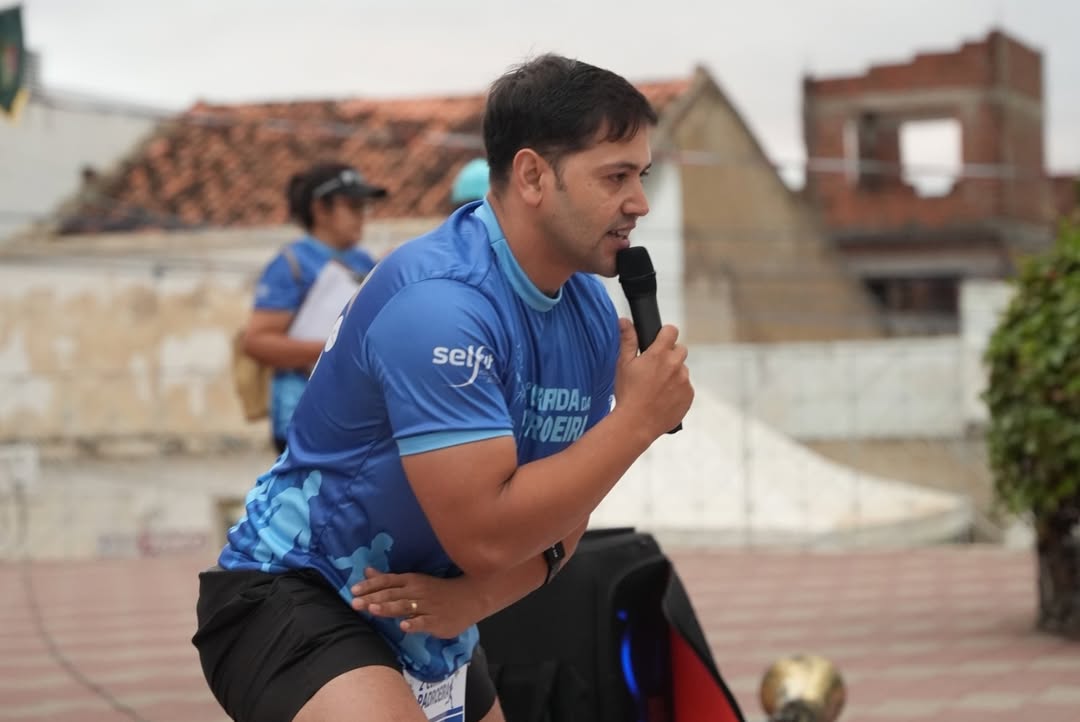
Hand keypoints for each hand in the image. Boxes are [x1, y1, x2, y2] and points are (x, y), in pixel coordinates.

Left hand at [350, 568, 483, 639]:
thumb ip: (390, 580)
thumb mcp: (415, 581)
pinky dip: (414, 624)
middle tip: (355, 603)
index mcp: (411, 581)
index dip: (371, 585)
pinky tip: (404, 626)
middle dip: (372, 598)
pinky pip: (424, 623)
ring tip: (373, 609)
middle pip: (392, 594)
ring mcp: (427, 607)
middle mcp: (417, 592)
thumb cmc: (438, 590)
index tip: (354, 590)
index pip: (388, 581)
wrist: (470, 596)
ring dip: (389, 608)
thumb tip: (367, 571)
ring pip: (405, 607)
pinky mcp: (436, 621)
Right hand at [613, 318, 692, 438]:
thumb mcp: (623, 364)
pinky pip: (686, 387)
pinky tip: (663, 398)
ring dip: (674, 374)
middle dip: (670, 355)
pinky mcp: (689, 396)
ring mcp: (684, 381)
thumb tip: (624, 320)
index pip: (671, 331)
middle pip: (680, 350)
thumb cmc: (627, 393)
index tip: (660, 340)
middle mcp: (675, 365)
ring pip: (682, 370)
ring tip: (657, 387)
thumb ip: (627, 340)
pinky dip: (677, 390)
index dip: (665, 334)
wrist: (636, 424)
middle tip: (655, 368)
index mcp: (659, 354)